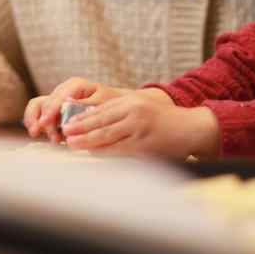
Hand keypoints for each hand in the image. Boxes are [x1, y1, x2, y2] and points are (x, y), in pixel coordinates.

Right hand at [23, 77, 131, 143]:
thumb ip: (85, 104)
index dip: (51, 110)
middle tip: (52, 137)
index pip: (59, 97)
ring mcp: (57, 99)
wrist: (114, 104)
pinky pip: (37, 111)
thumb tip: (67, 105)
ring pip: (38, 105)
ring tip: (37, 134)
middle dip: (45, 120)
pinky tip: (36, 132)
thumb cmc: (110, 102)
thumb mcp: (103, 102)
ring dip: (35, 120)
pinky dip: (34, 120)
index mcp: (76, 85)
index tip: (46, 122)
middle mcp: (64, 90)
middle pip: (47, 103)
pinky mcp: (53, 109)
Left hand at [62, 87, 220, 158]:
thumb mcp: (142, 106)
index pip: (101, 109)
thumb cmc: (164, 118)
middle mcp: (134, 112)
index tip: (68, 122)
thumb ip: (121, 110)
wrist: (190, 127)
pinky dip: (103, 152)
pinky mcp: (143, 145)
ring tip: (72, 144)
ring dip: (86, 141)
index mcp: (132, 101)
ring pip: (106, 136)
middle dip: (80, 128)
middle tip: (64, 133)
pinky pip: (118, 150)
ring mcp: (138, 129)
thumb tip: (92, 117)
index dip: (82, 116)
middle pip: (100, 121)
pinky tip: (92, 152)